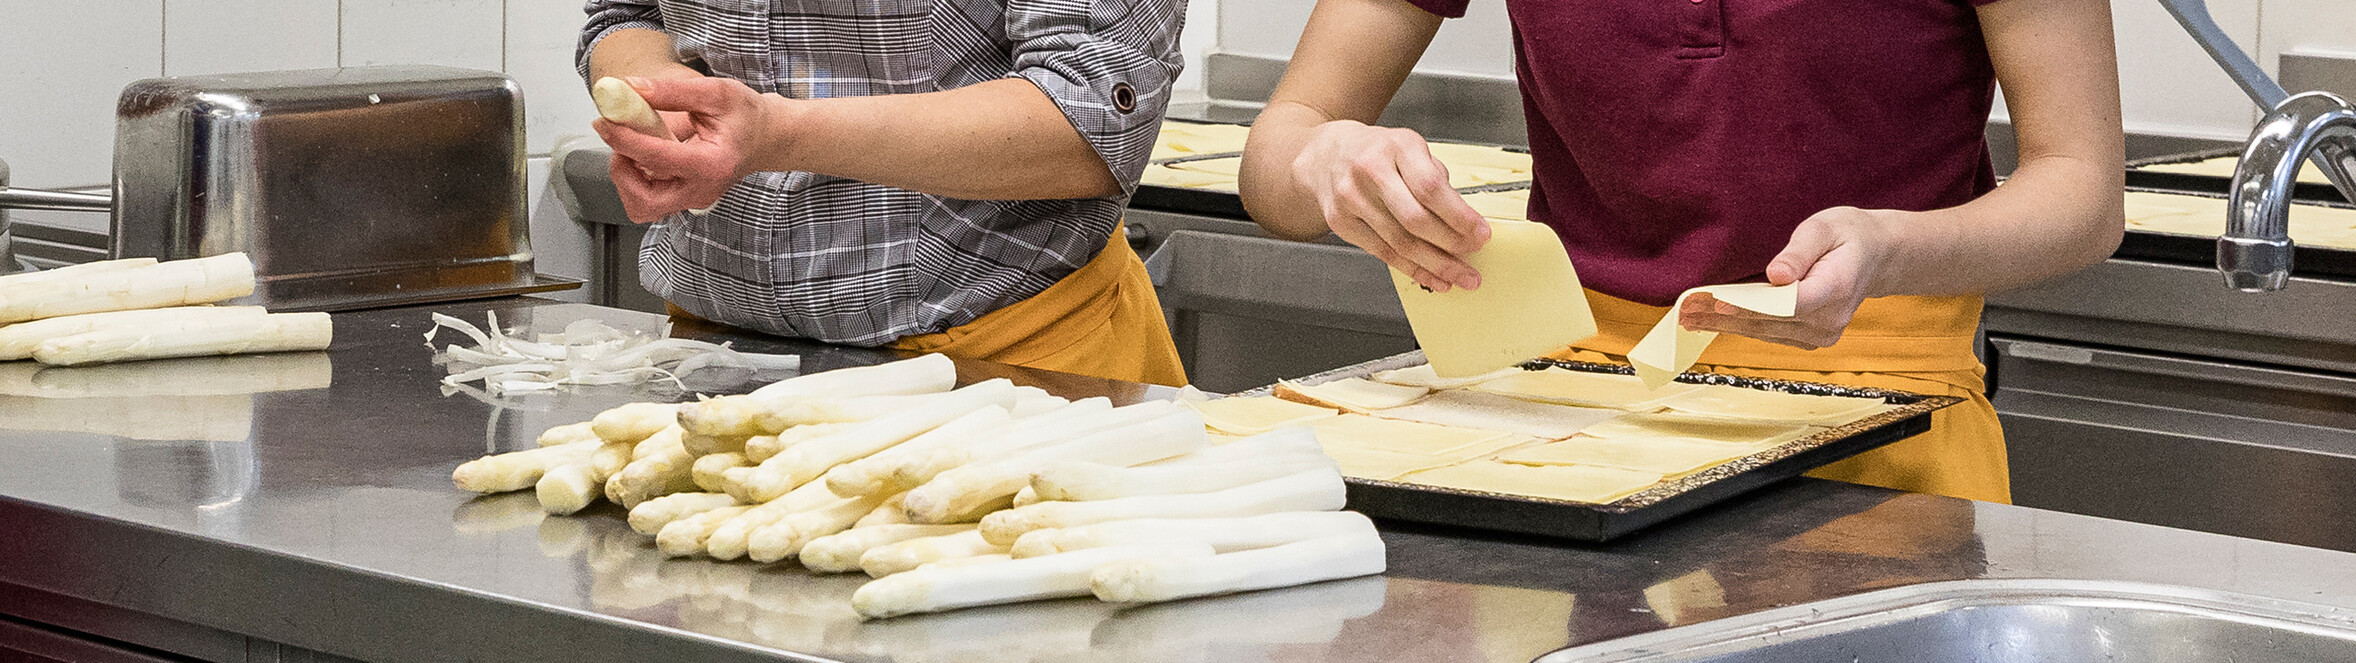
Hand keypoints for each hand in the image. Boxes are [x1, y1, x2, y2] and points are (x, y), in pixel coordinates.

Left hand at [591, 76, 789, 222]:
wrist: (766, 138)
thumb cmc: (745, 115)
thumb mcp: (715, 92)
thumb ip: (671, 91)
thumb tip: (630, 88)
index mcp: (711, 164)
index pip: (657, 159)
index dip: (624, 139)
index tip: (605, 120)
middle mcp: (701, 190)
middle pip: (644, 201)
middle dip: (622, 172)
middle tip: (620, 141)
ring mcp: (692, 199)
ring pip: (641, 205)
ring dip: (626, 178)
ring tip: (632, 146)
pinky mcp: (684, 198)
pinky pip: (647, 199)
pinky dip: (635, 179)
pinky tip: (644, 154)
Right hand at [1291, 121, 1489, 290]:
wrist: (1327, 156)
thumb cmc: (1378, 153)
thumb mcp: (1411, 150)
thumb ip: (1436, 180)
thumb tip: (1464, 222)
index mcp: (1397, 146)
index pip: (1431, 188)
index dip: (1459, 216)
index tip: (1481, 233)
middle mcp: (1370, 170)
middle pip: (1415, 219)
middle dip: (1450, 245)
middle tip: (1472, 258)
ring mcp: (1351, 198)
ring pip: (1399, 242)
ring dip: (1434, 265)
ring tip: (1458, 277)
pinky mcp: (1341, 222)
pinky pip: (1382, 253)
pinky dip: (1411, 269)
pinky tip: (1431, 277)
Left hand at [1681, 206, 1904, 349]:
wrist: (1875, 257)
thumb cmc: (1847, 236)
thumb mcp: (1825, 228)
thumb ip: (1799, 252)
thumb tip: (1775, 275)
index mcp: (1837, 287)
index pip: (1790, 304)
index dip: (1753, 306)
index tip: (1720, 304)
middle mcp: (1830, 319)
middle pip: (1770, 322)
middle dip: (1724, 316)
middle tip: (1685, 309)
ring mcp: (1821, 334)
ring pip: (1765, 332)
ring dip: (1724, 325)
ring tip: (1688, 316)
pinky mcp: (1810, 339)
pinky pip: (1770, 334)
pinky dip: (1740, 326)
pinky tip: (1710, 320)